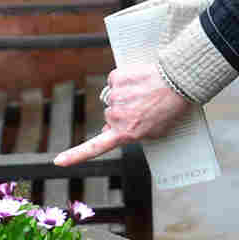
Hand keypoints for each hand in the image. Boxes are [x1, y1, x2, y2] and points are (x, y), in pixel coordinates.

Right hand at [53, 63, 190, 165]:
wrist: (180, 83)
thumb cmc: (172, 108)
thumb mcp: (156, 131)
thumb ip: (133, 134)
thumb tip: (109, 130)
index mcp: (125, 133)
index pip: (94, 148)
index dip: (75, 156)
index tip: (58, 162)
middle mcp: (116, 117)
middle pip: (111, 114)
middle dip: (124, 111)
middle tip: (146, 105)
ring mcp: (115, 97)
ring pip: (114, 95)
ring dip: (126, 93)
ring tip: (148, 91)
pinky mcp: (117, 78)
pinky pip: (116, 79)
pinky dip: (126, 78)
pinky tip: (141, 79)